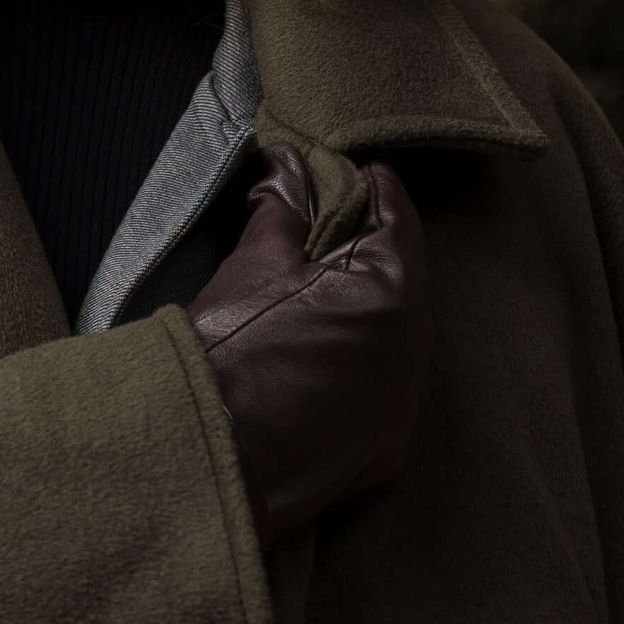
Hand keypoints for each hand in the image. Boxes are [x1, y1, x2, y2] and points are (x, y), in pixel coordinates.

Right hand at [187, 149, 429, 552]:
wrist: (209, 458)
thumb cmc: (228, 355)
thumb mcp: (254, 264)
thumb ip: (284, 206)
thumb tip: (289, 165)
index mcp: (390, 290)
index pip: (399, 218)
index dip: (375, 189)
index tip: (357, 175)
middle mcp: (414, 349)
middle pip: (404, 281)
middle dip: (369, 255)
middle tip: (326, 238)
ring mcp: (405, 405)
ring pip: (400, 339)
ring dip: (370, 317)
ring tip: (317, 306)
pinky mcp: (389, 450)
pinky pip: (388, 393)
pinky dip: (364, 373)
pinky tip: (321, 367)